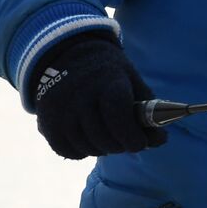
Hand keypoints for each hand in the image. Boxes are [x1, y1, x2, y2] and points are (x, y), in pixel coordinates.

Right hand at [33, 35, 166, 158]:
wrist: (66, 55)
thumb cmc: (108, 73)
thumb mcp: (131, 80)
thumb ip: (146, 110)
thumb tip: (160, 141)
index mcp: (106, 81)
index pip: (118, 115)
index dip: (132, 136)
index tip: (140, 143)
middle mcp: (80, 95)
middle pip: (104, 137)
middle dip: (121, 145)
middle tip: (127, 140)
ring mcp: (60, 110)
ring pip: (88, 148)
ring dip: (103, 148)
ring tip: (108, 137)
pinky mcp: (46, 123)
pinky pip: (69, 152)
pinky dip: (82, 151)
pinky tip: (89, 138)